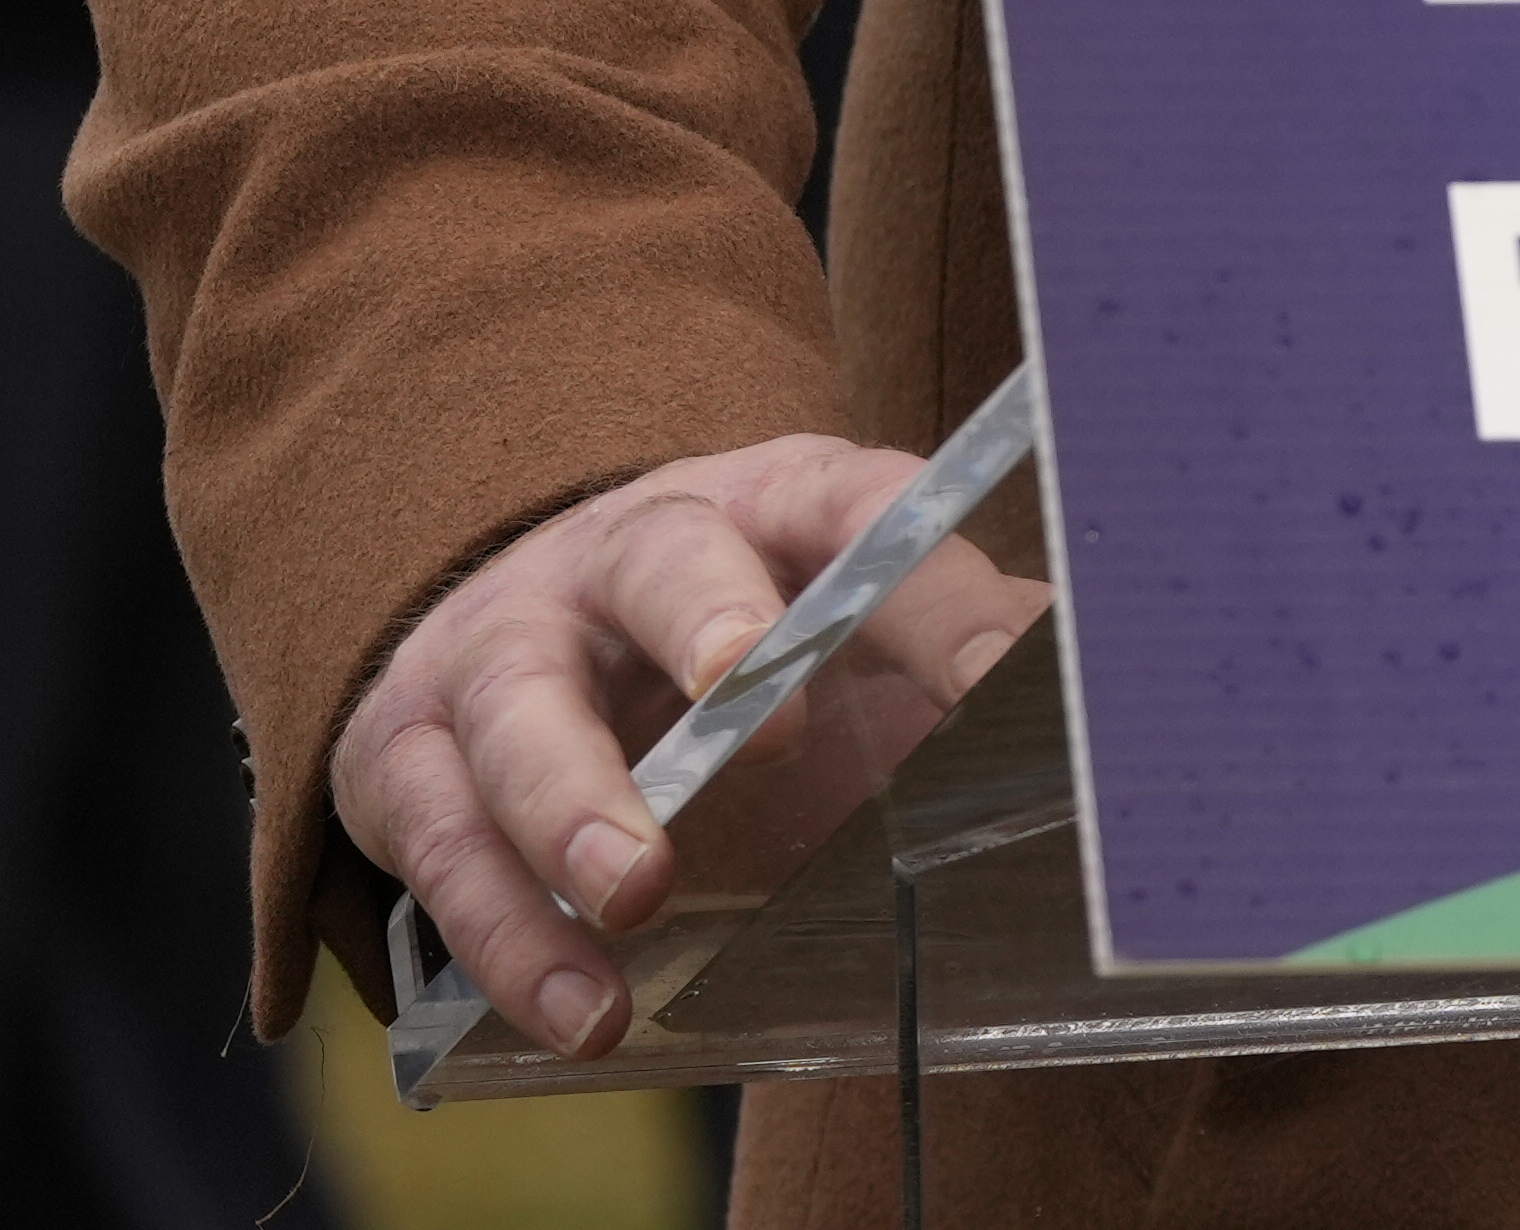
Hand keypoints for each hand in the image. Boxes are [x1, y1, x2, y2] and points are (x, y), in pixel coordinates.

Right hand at [336, 432, 1054, 1060]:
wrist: (517, 655)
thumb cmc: (730, 670)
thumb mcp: (849, 655)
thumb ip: (959, 675)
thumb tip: (1114, 715)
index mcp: (764, 509)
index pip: (857, 510)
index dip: (927, 584)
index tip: (1000, 668)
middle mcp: (626, 552)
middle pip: (664, 554)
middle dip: (712, 620)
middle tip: (762, 716)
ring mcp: (504, 645)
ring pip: (519, 700)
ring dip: (575, 806)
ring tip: (637, 899)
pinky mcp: (405, 751)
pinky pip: (438, 839)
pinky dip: (505, 936)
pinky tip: (579, 1010)